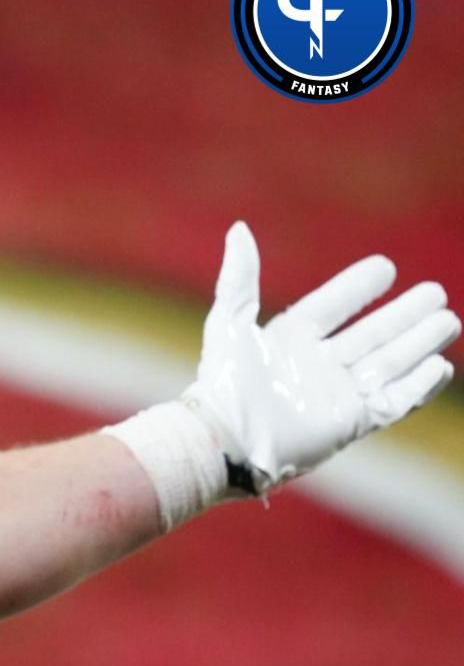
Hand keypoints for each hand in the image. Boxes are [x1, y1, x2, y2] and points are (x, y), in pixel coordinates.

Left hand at [184, 222, 457, 495]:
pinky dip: (418, 385)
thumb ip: (240, 276)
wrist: (227, 438)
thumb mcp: (229, 321)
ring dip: (419, 343)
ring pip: (389, 363)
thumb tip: (239, 228)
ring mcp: (337, 395)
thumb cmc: (224, 381)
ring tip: (447, 320)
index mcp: (289, 340)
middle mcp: (317, 366)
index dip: (357, 288)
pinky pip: (394, 401)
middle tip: (434, 292)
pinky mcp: (351, 423)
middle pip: (371, 335)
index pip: (332, 307)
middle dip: (404, 315)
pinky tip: (439, 366)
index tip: (385, 267)